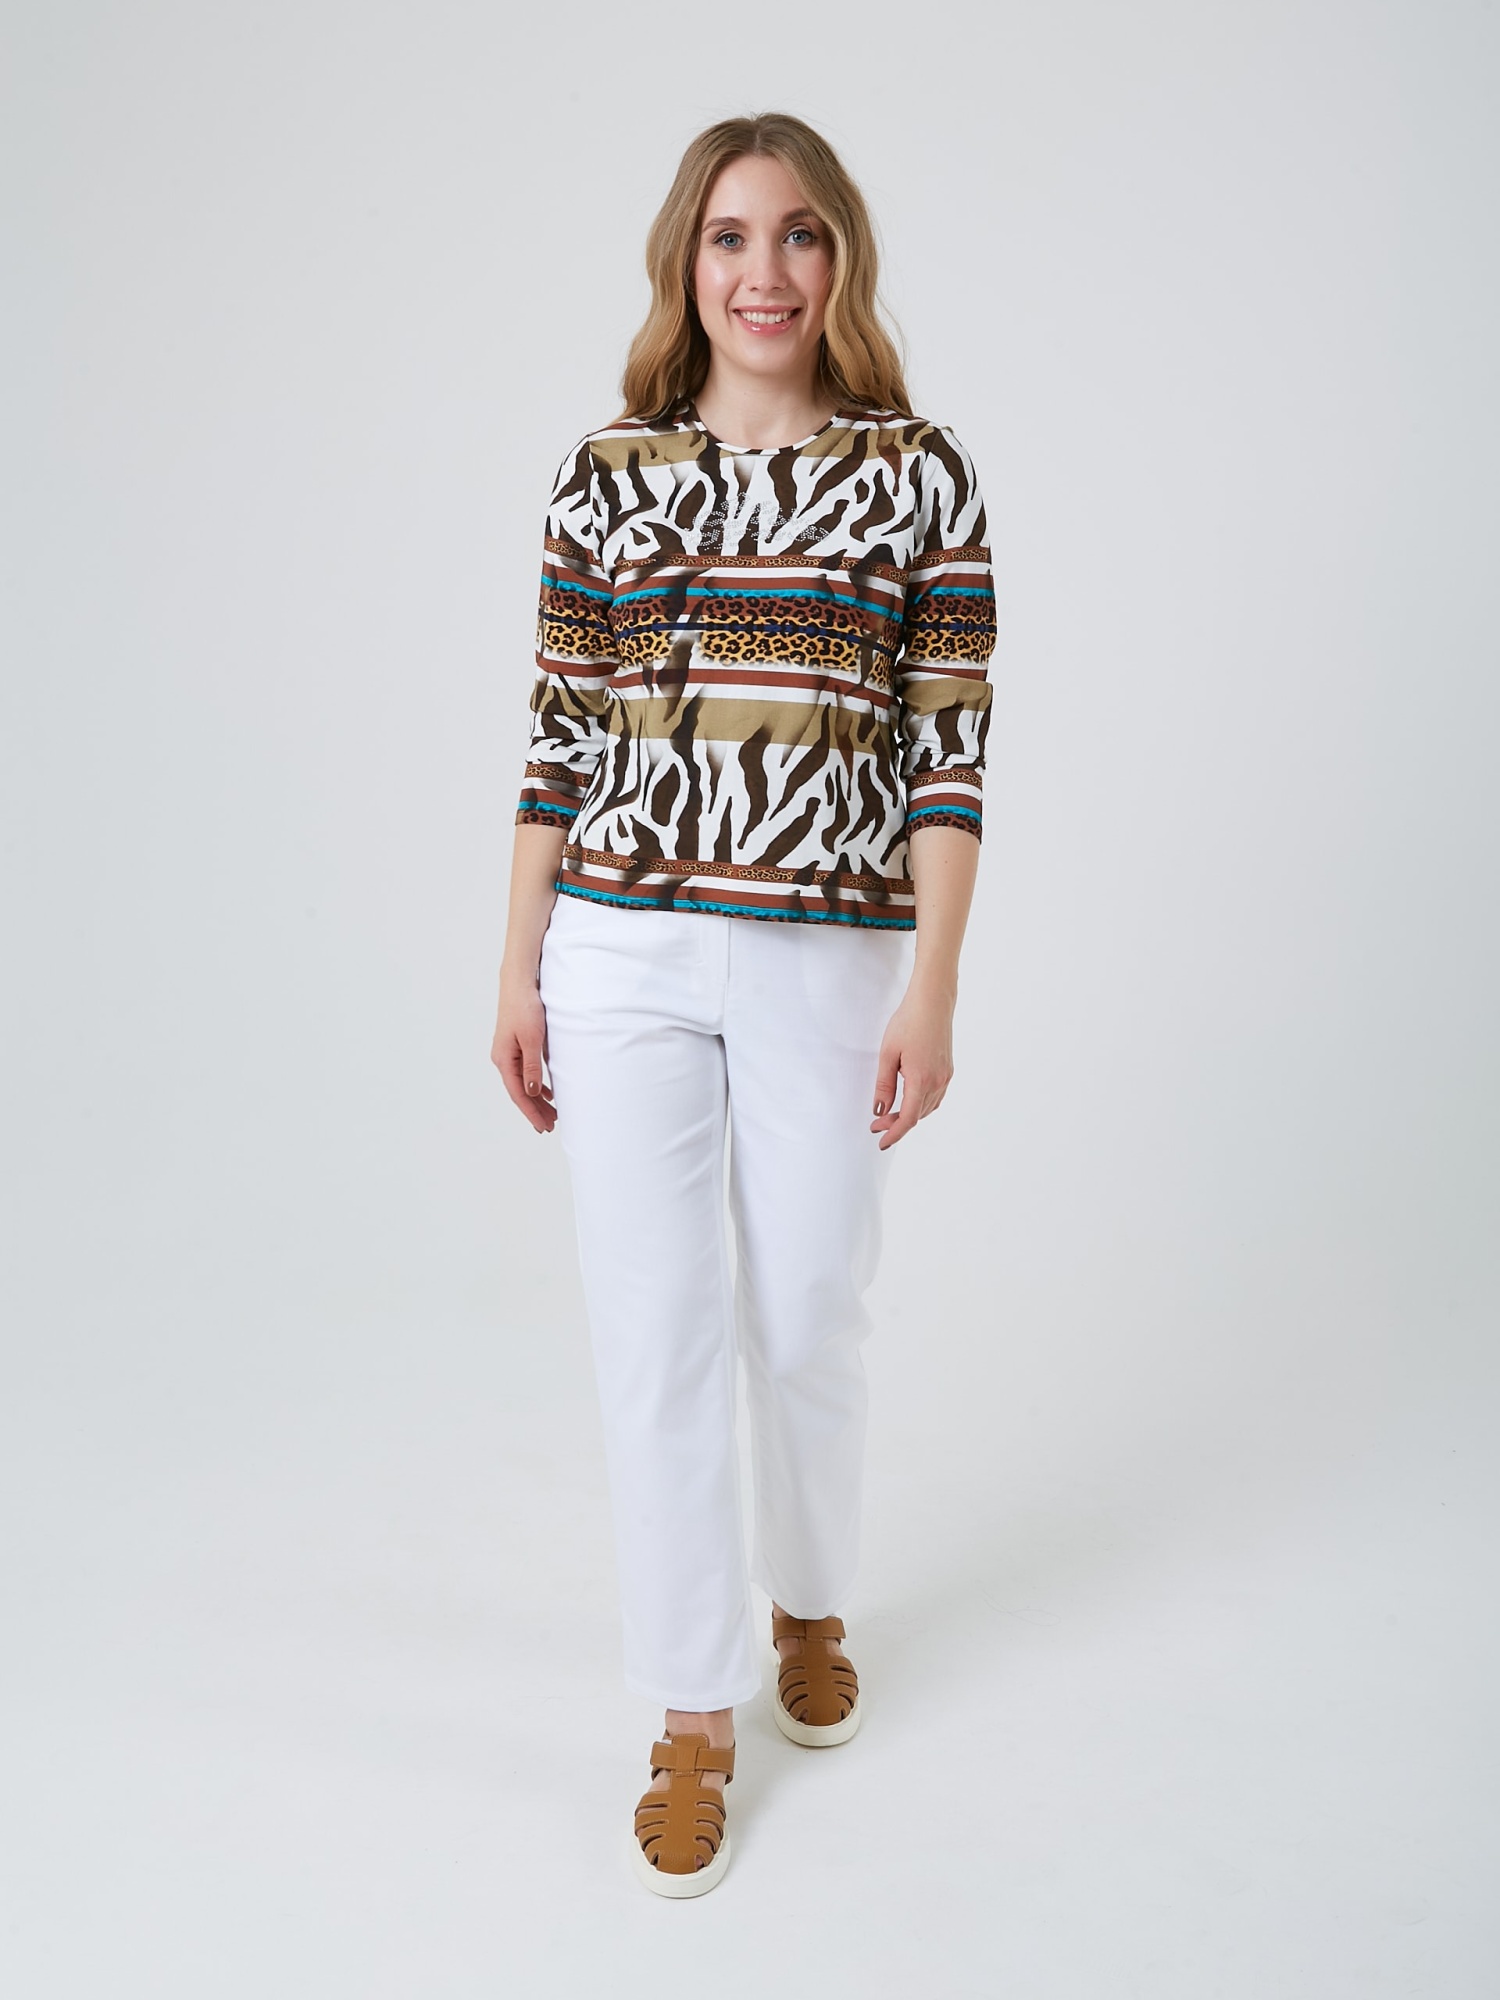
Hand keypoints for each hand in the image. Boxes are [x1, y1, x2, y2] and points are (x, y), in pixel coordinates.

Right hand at [491, 974, 556, 1133]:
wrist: (518, 984)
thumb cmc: (525, 1008)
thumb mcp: (532, 1039)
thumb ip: (532, 1067)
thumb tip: (533, 1092)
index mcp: (504, 1059)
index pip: (518, 1093)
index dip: (531, 1112)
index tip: (543, 1126)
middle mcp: (503, 1059)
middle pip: (520, 1091)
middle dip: (535, 1110)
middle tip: (551, 1126)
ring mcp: (508, 1052)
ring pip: (523, 1083)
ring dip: (537, 1099)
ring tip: (552, 1114)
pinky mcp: (516, 1046)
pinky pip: (525, 1072)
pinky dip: (536, 1085)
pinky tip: (547, 1093)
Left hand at [869, 981, 954, 1148]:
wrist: (932, 1002)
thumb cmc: (908, 1022)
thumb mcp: (888, 1054)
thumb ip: (884, 1085)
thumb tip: (879, 1110)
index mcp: (921, 1079)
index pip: (908, 1118)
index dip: (894, 1133)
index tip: (881, 1141)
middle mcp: (938, 1081)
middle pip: (917, 1115)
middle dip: (896, 1123)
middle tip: (876, 1124)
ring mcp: (945, 1076)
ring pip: (927, 1108)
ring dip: (909, 1114)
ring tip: (888, 1113)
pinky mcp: (948, 1070)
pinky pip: (935, 1096)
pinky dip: (921, 1105)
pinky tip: (909, 1100)